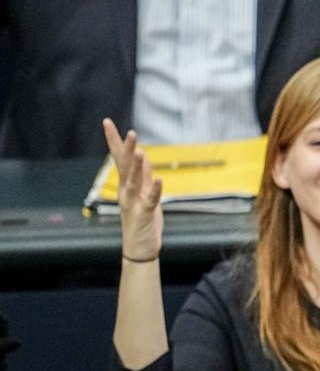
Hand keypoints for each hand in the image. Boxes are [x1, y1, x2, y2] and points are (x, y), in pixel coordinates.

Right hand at [102, 119, 162, 261]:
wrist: (140, 248)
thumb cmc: (142, 221)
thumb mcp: (145, 194)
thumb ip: (144, 176)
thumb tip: (143, 155)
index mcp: (127, 185)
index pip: (120, 158)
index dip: (115, 141)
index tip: (107, 122)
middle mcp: (127, 192)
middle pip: (126, 166)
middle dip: (127, 149)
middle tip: (130, 131)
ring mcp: (134, 203)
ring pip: (135, 181)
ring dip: (139, 167)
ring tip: (141, 151)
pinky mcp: (144, 214)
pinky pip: (151, 200)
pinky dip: (156, 189)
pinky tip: (161, 179)